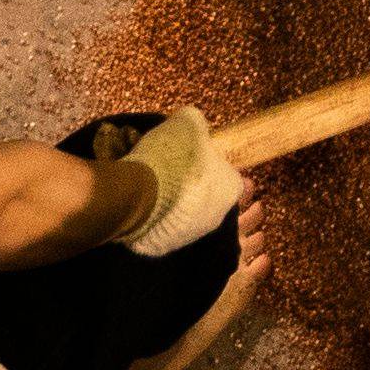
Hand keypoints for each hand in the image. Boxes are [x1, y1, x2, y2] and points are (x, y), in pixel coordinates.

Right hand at [102, 107, 243, 253]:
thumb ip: (195, 124)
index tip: (200, 162)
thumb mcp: (187, 123)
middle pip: (211, 199)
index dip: (216, 169)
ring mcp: (193, 235)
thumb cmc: (171, 158)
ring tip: (158, 190)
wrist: (138, 194)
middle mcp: (218, 217)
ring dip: (178, 206)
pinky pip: (166, 230)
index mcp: (231, 188)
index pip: (232, 180)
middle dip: (197, 189)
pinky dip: (159, 219)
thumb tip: (193, 122)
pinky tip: (146, 206)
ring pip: (190, 217)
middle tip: (176, 174)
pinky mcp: (167, 247)